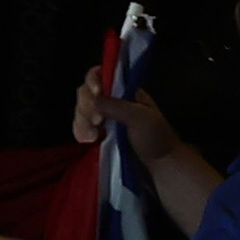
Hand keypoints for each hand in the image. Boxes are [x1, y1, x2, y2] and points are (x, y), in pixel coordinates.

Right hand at [73, 80, 190, 163]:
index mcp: (124, 90)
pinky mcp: (97, 131)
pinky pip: (80, 125)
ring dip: (82, 121)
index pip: (100, 75)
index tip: (96, 93)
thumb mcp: (142, 118)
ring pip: (81, 109)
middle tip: (97, 122)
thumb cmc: (156, 137)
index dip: (93, 81)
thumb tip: (93, 99)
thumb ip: (118, 106)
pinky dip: (79, 130)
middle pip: (86, 92)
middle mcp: (111, 99)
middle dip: (86, 106)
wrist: (161, 164)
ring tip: (93, 136)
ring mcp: (103, 115)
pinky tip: (86, 140)